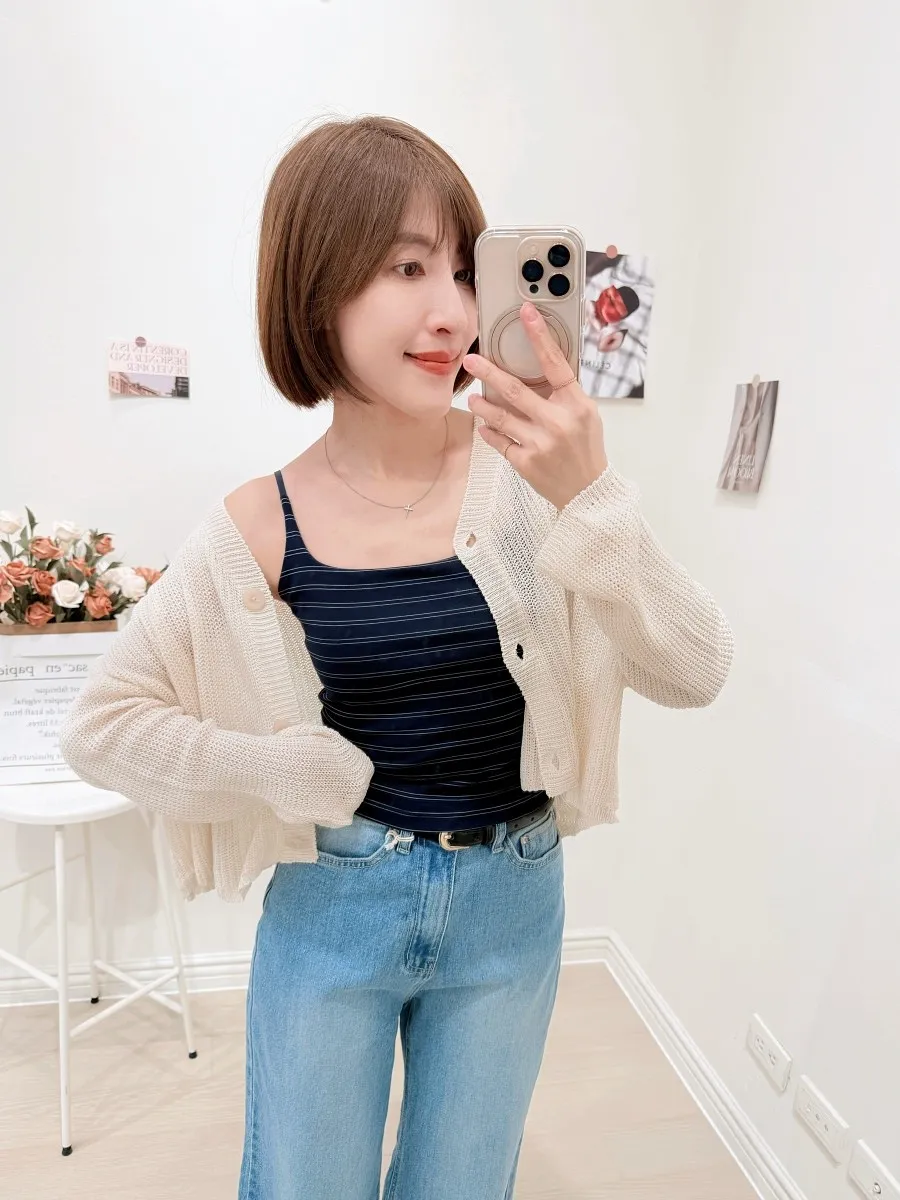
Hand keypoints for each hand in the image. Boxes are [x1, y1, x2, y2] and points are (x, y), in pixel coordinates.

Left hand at [463, 301, 608, 510]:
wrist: (587, 492)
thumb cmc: (586, 448)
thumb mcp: (586, 415)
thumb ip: (564, 393)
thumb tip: (540, 364)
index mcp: (576, 405)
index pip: (556, 364)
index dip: (540, 337)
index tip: (526, 314)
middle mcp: (557, 422)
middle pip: (516, 390)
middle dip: (490, 373)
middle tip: (472, 360)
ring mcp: (539, 444)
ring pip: (501, 417)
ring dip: (482, 405)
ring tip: (472, 397)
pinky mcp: (525, 462)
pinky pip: (499, 441)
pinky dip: (489, 432)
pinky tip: (484, 425)